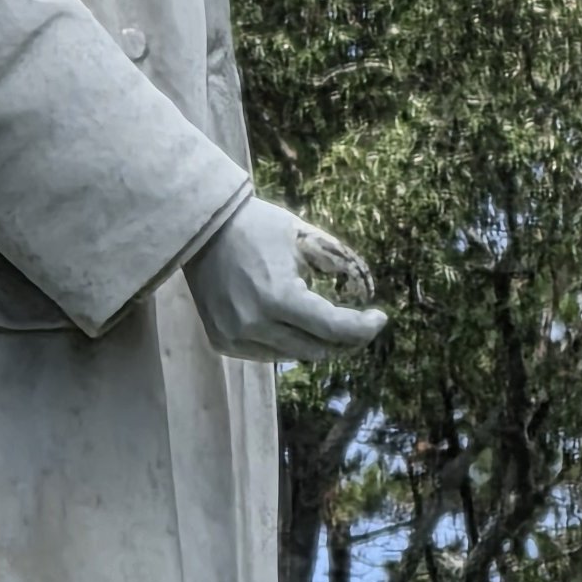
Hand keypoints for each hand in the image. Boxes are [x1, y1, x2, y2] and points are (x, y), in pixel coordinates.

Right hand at [184, 194, 386, 364]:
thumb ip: (338, 264)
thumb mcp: (305, 237)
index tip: (380, 318)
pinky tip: (292, 325)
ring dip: (316, 343)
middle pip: (317, 349)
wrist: (201, 228)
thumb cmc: (258, 226)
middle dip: (345, 340)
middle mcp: (255, 325)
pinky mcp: (223, 341)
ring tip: (328, 325)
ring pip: (294, 356)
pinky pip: (268, 354)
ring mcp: (235, 336)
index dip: (363, 327)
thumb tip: (366, 291)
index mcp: (279, 296)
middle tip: (360, 326)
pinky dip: (287, 343)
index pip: (333, 328)